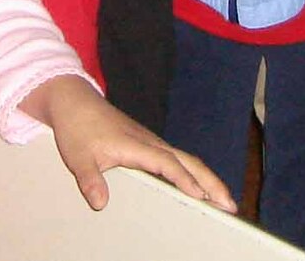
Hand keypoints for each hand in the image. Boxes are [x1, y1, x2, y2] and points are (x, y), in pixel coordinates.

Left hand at [22, 75, 236, 213]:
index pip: (166, 164)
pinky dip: (193, 173)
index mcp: (135, 144)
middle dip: (210, 182)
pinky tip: (199, 187)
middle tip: (230, 204)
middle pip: (187, 161)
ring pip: (185, 159)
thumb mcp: (78, 156)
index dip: (183, 180)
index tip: (200, 196)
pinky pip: (177, 159)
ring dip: (206, 178)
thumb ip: (89, 180)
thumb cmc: (77, 127)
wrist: (73, 101)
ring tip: (224, 201)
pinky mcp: (147, 144)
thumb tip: (100, 203)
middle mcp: (149, 142)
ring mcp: (150, 142)